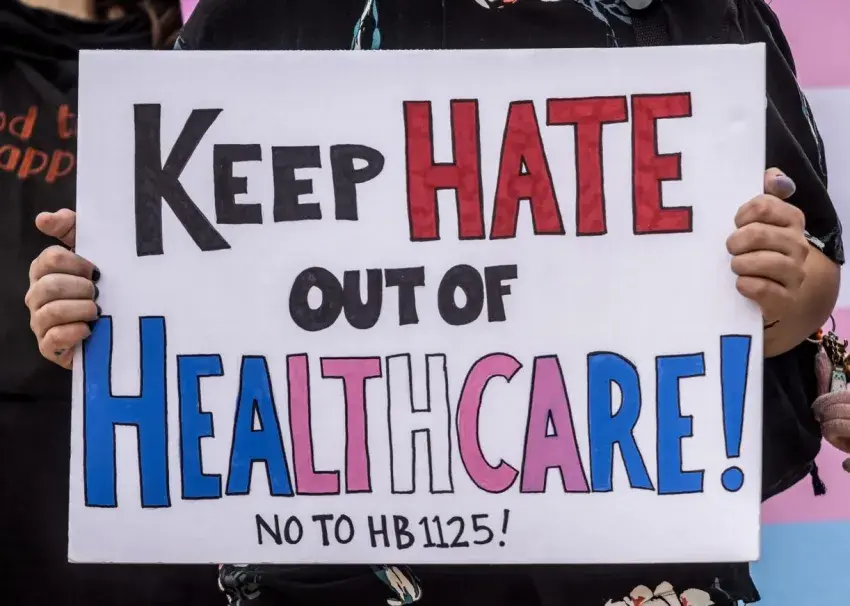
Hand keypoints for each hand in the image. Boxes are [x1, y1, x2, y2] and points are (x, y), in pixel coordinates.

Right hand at [24, 210, 99, 369]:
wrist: (119, 326)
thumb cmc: (103, 284)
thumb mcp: (93, 251)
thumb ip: (70, 227)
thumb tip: (43, 219)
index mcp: (44, 271)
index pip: (50, 258)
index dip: (76, 263)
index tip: (96, 270)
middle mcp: (37, 296)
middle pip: (49, 285)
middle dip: (80, 288)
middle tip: (99, 293)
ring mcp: (40, 322)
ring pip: (51, 311)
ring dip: (81, 309)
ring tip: (98, 311)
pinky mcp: (50, 347)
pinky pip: (53, 339)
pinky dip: (74, 332)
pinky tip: (90, 329)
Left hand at [726, 168, 809, 323]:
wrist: (776, 297)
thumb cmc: (760, 252)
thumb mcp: (760, 222)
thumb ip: (766, 195)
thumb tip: (774, 176)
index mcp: (792, 220)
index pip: (764, 206)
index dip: (742, 214)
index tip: (736, 223)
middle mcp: (798, 245)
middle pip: (758, 234)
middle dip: (736, 241)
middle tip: (731, 248)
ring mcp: (794, 274)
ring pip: (760, 262)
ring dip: (739, 264)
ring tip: (736, 266)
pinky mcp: (786, 300)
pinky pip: (762, 289)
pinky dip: (746, 285)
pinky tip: (741, 284)